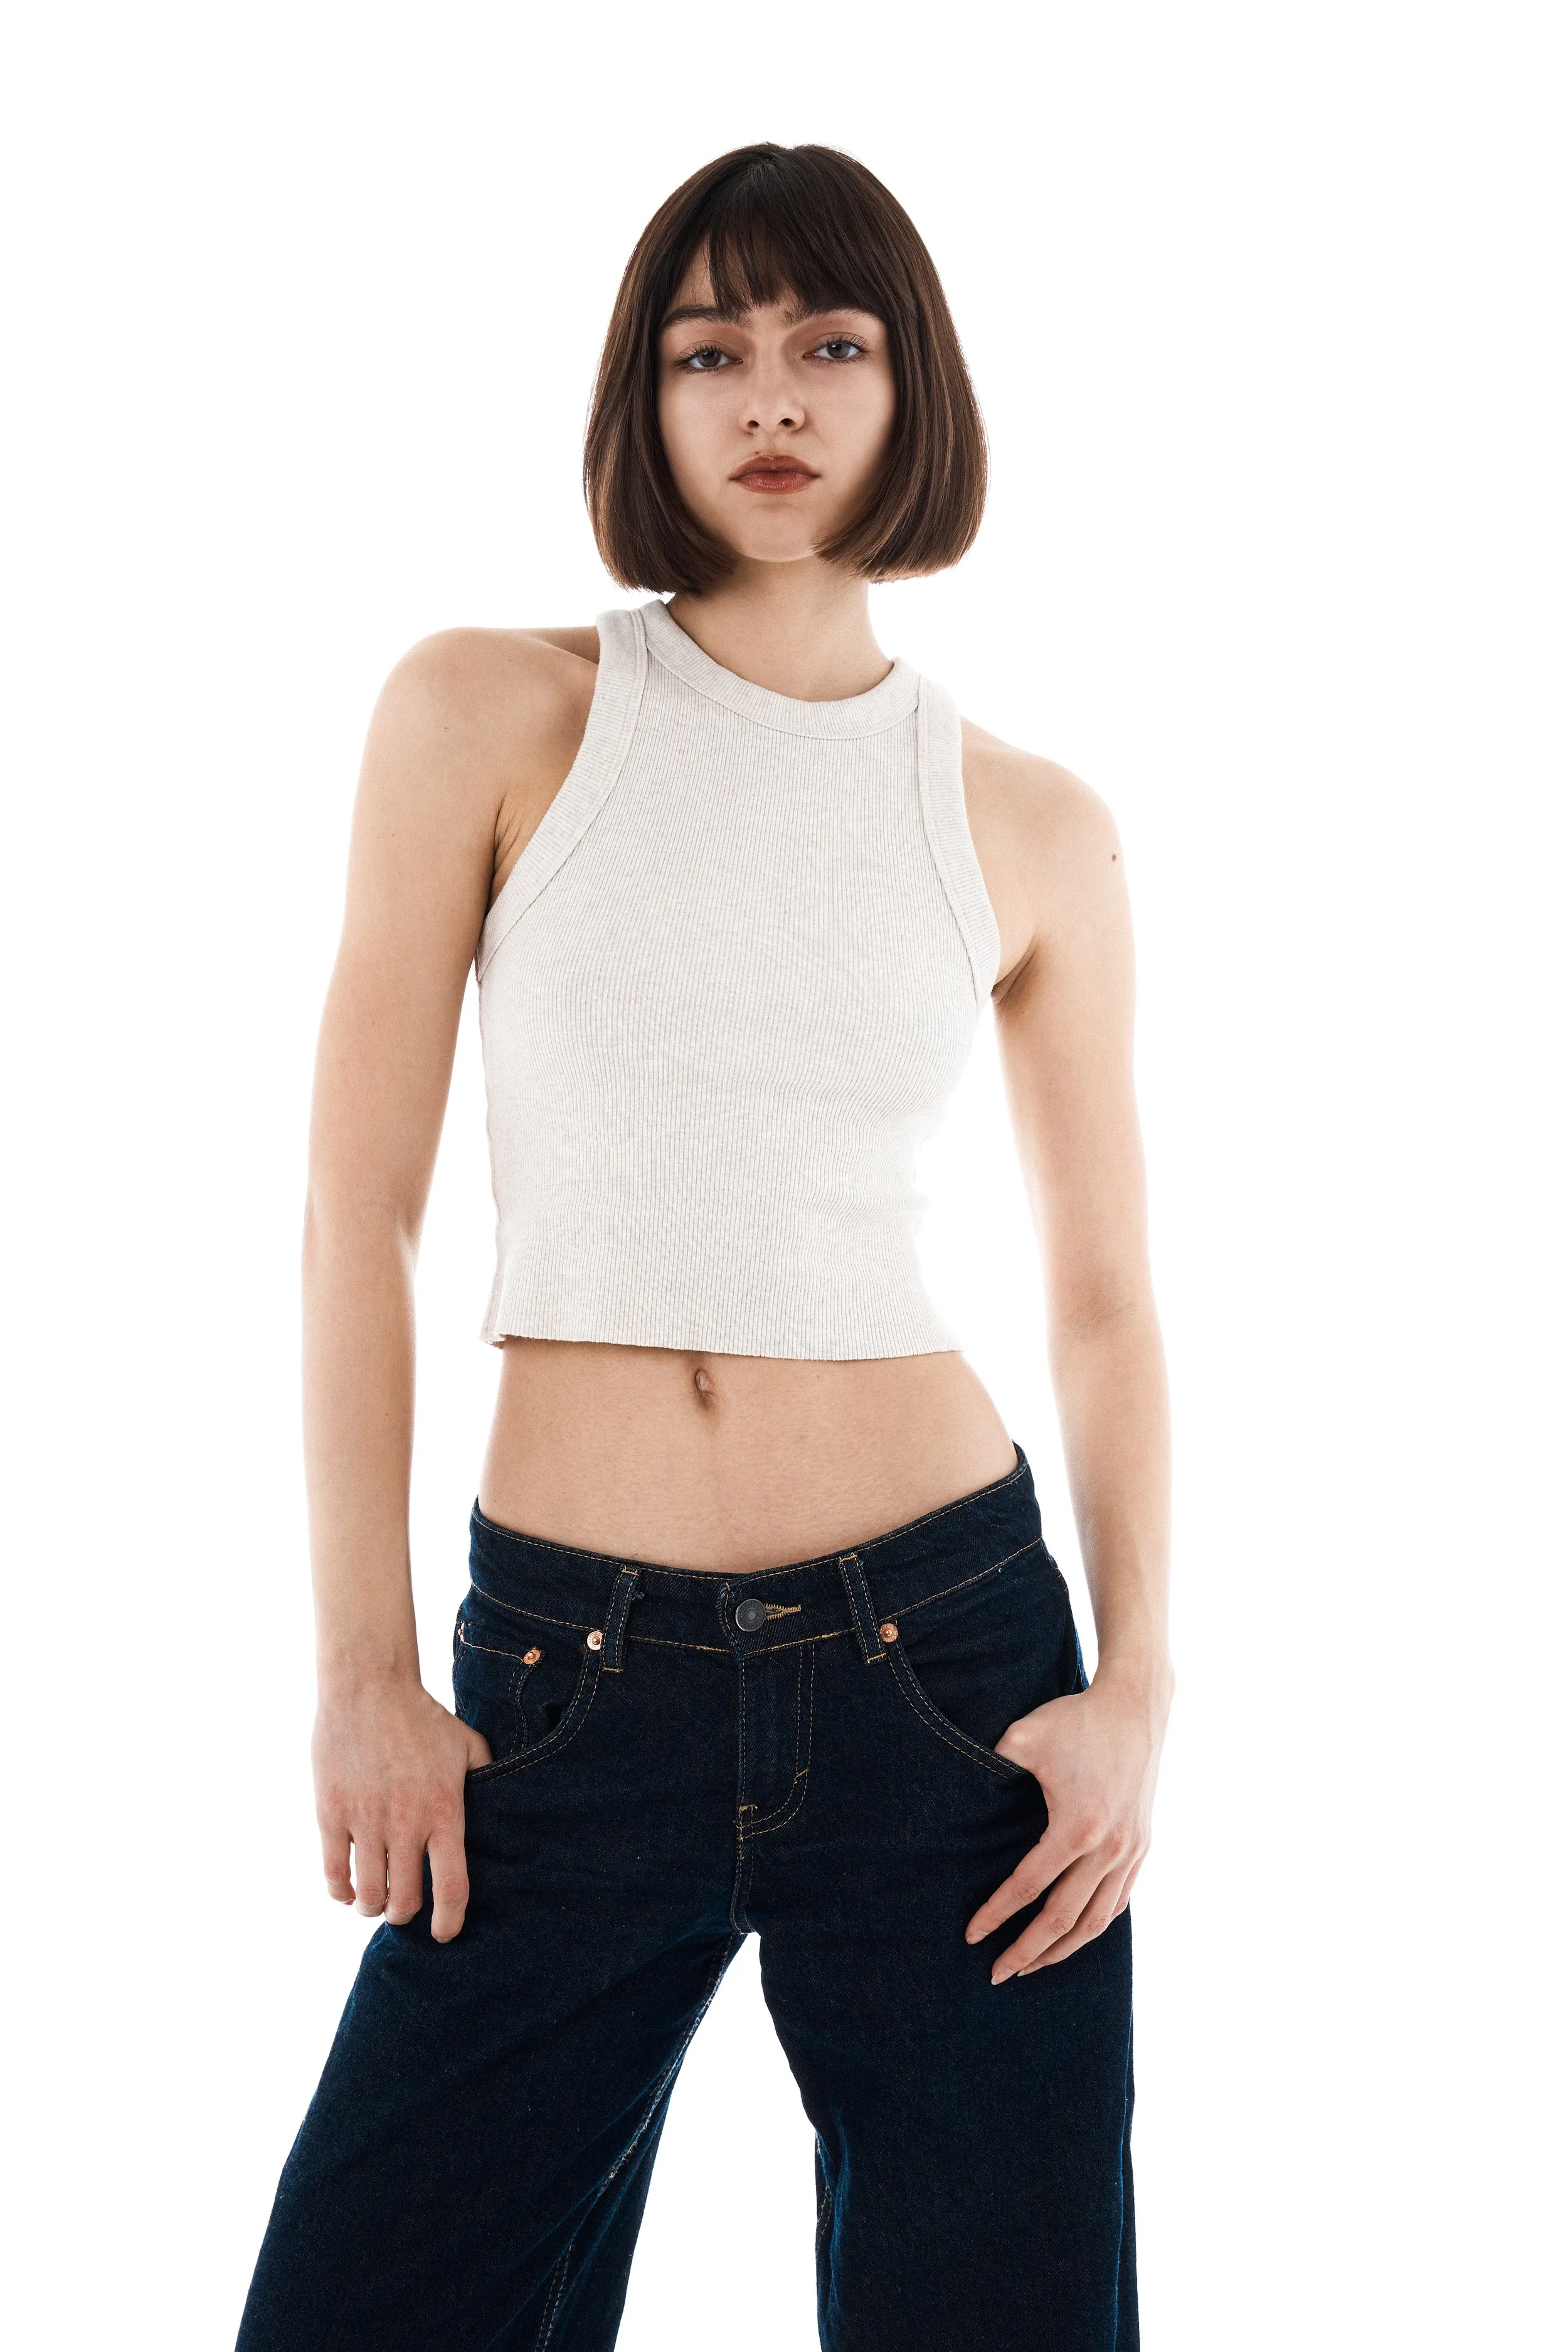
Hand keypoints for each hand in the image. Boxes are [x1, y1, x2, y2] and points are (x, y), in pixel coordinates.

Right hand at [313, 1679, 491, 1942]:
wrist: (369, 1685)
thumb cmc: (422, 1717)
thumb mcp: (467, 1745)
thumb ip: (485, 1781)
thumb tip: (500, 1811)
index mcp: (444, 1811)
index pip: (452, 1888)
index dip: (449, 1923)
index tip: (444, 1935)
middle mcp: (406, 1823)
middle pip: (405, 1901)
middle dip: (406, 1916)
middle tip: (405, 1910)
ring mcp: (365, 1820)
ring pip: (368, 1895)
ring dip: (373, 1908)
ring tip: (376, 1902)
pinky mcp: (330, 1813)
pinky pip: (333, 1873)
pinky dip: (340, 1892)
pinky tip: (347, 1889)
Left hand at [965, 1664, 1170, 1979]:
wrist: (1136, 1707)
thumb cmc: (1075, 1720)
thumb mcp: (1023, 1737)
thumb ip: (990, 1767)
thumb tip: (955, 1794)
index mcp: (1075, 1828)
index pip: (1029, 1887)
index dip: (997, 1914)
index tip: (972, 1936)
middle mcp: (1108, 1849)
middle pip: (1063, 1919)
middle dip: (1027, 1951)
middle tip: (997, 1974)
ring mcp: (1130, 1852)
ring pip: (1096, 1921)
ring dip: (1063, 1949)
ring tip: (1032, 1965)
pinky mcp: (1142, 1847)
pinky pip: (1118, 1902)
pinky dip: (1094, 1926)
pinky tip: (1073, 1935)